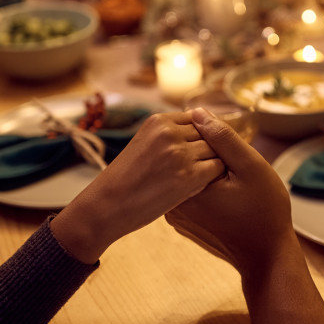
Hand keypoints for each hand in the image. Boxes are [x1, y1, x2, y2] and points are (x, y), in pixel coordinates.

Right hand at [51, 111, 225, 263]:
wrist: (106, 206)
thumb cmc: (125, 179)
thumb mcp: (144, 143)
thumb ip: (169, 135)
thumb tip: (200, 127)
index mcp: (158, 121)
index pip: (197, 118)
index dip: (200, 135)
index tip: (196, 150)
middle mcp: (170, 132)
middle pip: (208, 133)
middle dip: (207, 149)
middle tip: (200, 165)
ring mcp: (180, 153)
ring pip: (215, 150)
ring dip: (211, 163)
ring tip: (199, 176)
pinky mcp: (188, 175)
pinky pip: (217, 168)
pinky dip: (212, 177)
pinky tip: (199, 186)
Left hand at [165, 108, 295, 276]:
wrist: (266, 255)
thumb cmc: (264, 212)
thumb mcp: (250, 167)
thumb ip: (223, 138)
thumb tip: (197, 112)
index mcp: (186, 186)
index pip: (192, 143)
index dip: (221, 144)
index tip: (239, 165)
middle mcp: (173, 201)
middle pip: (187, 159)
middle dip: (213, 157)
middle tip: (238, 180)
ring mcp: (175, 214)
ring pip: (189, 174)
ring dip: (209, 171)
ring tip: (234, 191)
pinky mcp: (182, 221)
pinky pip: (191, 192)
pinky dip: (206, 187)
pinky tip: (227, 200)